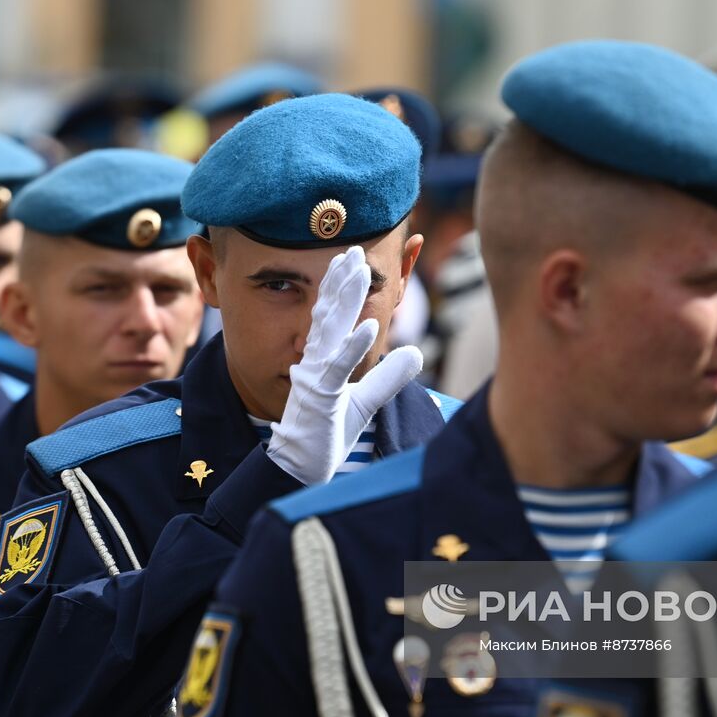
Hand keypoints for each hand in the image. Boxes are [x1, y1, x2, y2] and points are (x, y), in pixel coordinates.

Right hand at [266, 246, 422, 484]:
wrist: (301, 467)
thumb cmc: (327, 433)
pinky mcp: (320, 397)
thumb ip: (389, 377)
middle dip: (341, 280)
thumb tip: (416, 353)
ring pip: (330, 330)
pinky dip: (353, 346)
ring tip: (357, 271)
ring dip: (344, 299)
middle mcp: (314, 361)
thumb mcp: (366, 402)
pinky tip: (368, 326)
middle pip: (329, 312)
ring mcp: (314, 376)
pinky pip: (337, 367)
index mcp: (322, 358)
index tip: (351, 257)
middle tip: (353, 250)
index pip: (332, 314)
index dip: (340, 285)